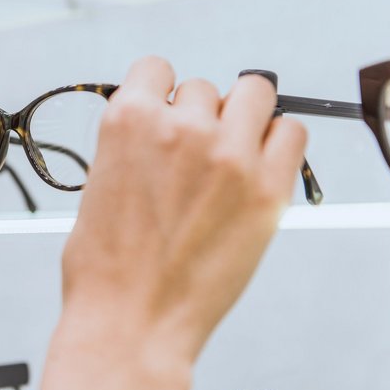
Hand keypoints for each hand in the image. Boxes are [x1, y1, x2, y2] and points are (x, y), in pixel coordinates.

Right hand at [61, 56, 306, 358]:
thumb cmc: (105, 268)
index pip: (156, 69)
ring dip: (241, 118)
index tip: (166, 109)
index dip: (160, 92)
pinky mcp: (267, 188)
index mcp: (127, 121)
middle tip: (193, 155)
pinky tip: (257, 168)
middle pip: (204, 87)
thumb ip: (130, 145)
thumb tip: (157, 129)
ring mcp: (227, 155)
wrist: (130, 321)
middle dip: (198, 115)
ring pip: (254, 94)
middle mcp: (179, 127)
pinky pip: (292, 132)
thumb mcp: (97, 186)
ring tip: (230, 155)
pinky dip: (279, 142)